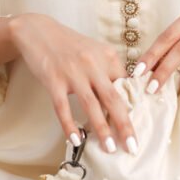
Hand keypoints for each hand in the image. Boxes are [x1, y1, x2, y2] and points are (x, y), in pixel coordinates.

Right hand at [9, 13, 136, 153]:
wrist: (37, 30)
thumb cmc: (69, 45)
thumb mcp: (95, 51)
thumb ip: (109, 70)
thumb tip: (124, 97)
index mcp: (107, 56)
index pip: (126, 85)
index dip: (134, 106)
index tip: (142, 125)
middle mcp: (93, 64)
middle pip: (113, 98)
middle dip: (124, 124)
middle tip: (132, 146)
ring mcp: (73, 72)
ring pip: (91, 105)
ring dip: (101, 129)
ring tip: (110, 148)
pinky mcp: (53, 80)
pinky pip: (62, 107)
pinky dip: (69, 125)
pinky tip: (76, 140)